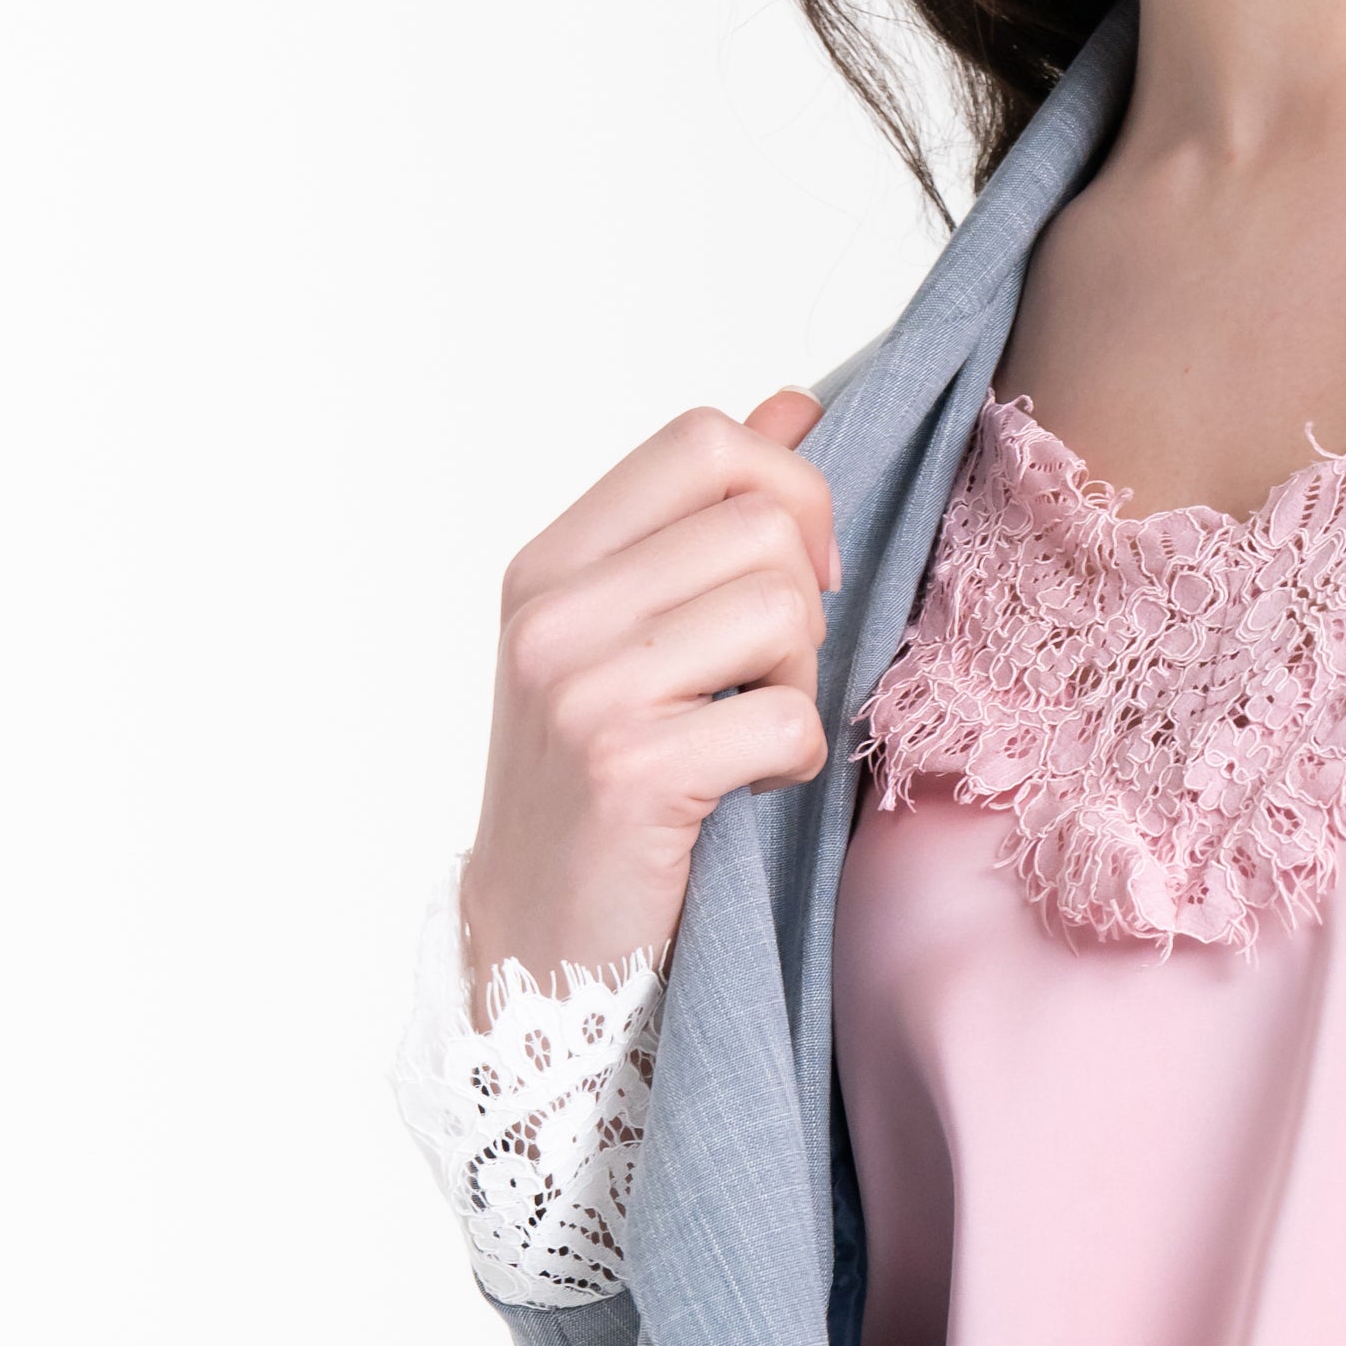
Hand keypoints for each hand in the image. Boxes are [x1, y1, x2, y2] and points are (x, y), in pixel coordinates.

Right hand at [459, 393, 838, 1003]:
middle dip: (804, 602)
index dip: (789, 489)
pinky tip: (747, 790)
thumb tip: (794, 402)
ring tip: (747, 734)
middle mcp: (554, 613)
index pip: (702, 440)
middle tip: (768, 679)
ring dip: (800, 679)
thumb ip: (703, 521)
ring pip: (781, 608)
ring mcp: (583, 689)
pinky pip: (785, 717)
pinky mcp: (628, 770)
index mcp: (551, 564)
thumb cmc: (601, 788)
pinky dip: (794, 761)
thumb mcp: (630, 637)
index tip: (802, 571)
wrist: (541, 942)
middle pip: (762, 523)